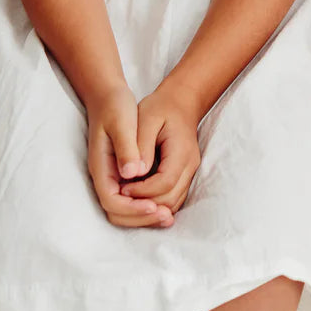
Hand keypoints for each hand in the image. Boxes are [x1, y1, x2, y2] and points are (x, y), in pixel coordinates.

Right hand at [87, 85, 172, 228]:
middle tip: (167, 218)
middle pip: (118, 213)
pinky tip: (167, 204)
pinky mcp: (124, 176)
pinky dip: (149, 206)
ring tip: (169, 216)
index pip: (112, 202)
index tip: (154, 206)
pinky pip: (134, 200)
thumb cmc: (115, 107)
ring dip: (146, 216)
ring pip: (126, 211)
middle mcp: (105, 177)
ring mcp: (113, 178)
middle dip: (141, 218)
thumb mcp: (122, 122)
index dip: (133, 208)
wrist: (109, 97)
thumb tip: (132, 174)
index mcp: (101, 167)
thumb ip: (127, 148)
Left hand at [118, 81, 202, 220]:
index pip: (165, 183)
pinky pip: (173, 198)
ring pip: (173, 203)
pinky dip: (156, 204)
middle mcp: (190, 166)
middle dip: (144, 204)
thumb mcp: (147, 118)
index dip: (142, 191)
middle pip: (170, 199)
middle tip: (120, 198)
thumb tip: (134, 173)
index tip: (122, 188)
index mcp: (181, 151)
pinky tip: (138, 198)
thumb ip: (141, 146)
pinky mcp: (185, 176)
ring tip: (127, 200)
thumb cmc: (161, 109)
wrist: (181, 103)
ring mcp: (190, 172)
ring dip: (150, 207)